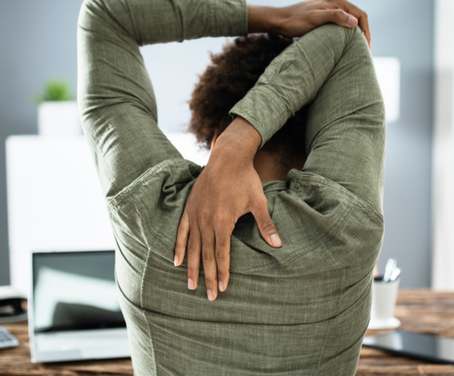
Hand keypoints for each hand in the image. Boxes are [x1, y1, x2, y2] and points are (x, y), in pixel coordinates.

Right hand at [174, 118, 280, 300]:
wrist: (227, 157)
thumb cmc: (245, 179)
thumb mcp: (258, 202)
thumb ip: (265, 224)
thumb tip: (277, 244)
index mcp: (223, 221)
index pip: (221, 254)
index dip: (222, 272)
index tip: (223, 288)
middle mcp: (206, 221)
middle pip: (206, 255)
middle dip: (207, 277)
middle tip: (208, 297)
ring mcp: (195, 215)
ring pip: (192, 247)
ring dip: (191, 267)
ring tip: (190, 285)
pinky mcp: (189, 208)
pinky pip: (182, 231)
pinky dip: (179, 247)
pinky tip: (176, 261)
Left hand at [249, 0, 370, 47]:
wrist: (280, 21)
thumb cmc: (296, 20)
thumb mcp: (316, 19)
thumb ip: (336, 17)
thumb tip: (355, 22)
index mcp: (337, 0)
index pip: (360, 14)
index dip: (366, 31)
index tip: (367, 46)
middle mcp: (336, 2)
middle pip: (357, 17)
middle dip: (363, 33)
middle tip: (365, 51)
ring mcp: (331, 8)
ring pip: (349, 21)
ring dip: (355, 34)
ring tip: (358, 49)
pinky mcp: (325, 15)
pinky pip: (341, 24)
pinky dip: (346, 34)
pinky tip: (346, 44)